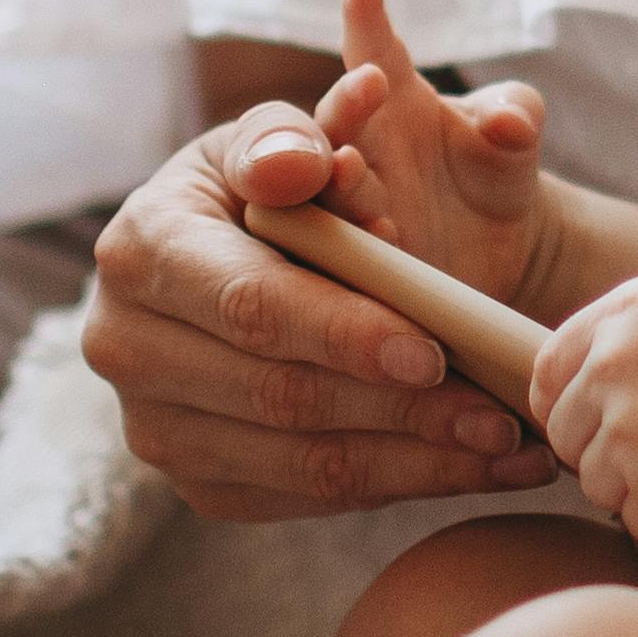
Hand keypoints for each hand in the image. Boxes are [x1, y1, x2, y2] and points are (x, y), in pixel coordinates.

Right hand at [81, 0, 567, 522]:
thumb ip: (293, 138)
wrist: (224, 256)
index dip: (346, 333)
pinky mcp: (198, 482)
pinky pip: (307, 499)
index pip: (253, 304)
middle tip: (501, 415)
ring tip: (511, 449)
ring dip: (420, 462)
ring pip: (303, 464)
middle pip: (282, 397)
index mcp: (142, 248)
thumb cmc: (266, 183)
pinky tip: (473, 467)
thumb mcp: (272, 138)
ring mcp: (155, 426)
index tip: (436, 352)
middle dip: (404, 411)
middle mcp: (126, 346)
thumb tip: (309, 163)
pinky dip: (399, 487)